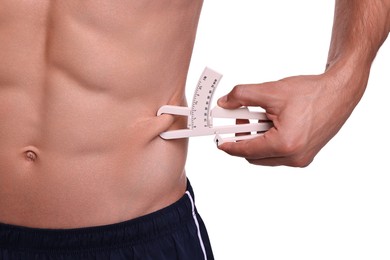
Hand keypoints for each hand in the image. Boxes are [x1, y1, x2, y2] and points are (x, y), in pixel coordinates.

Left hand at [217, 71, 362, 166]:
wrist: (340, 92)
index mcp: (285, 144)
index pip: (247, 151)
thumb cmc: (311, 92)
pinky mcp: (306, 155)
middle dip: (243, 140)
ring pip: (266, 156)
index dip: (230, 146)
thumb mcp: (271, 91)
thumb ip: (242, 96)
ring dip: (257, 140)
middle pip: (255, 157)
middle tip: (240, 119)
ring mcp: (301, 159)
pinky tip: (270, 123)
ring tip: (258, 118)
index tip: (219, 142)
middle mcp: (294, 157)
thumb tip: (224, 102)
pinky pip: (278, 154)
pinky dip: (270, 141)